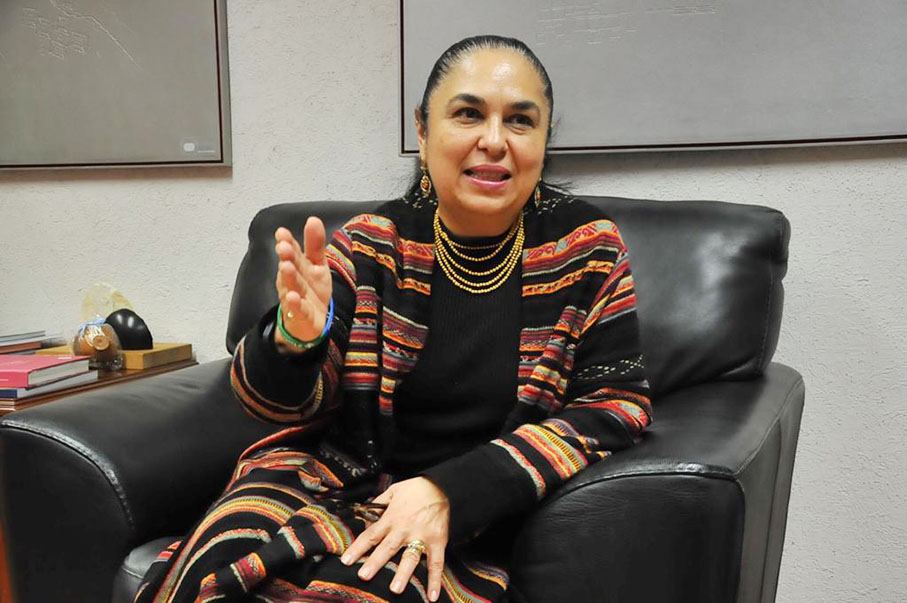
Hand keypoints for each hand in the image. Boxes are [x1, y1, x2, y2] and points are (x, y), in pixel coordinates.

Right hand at [273, 218, 331, 350]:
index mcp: (298, 266)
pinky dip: (295, 304)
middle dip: (286, 257)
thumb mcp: (317, 265)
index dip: (287, 242)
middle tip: (283, 247)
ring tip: (286, 267)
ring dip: (288, 277)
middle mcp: (293, 281)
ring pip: (291, 287)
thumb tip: (313, 219)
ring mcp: (295, 298)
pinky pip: (298, 310)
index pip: (292, 252)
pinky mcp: (300, 316)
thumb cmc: (311, 290)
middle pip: (290, 268)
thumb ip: (314, 244)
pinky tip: (293, 297)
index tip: (282, 232)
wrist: (309, 323)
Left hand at [340, 477, 449, 601]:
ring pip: (410, 557)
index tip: (346, 560)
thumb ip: (377, 505)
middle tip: (364, 575)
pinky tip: (432, 596)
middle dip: (375, 562)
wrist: (442, 485)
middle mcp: (405, 529)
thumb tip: (365, 520)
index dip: (358, 547)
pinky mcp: (437, 542)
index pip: (371, 534)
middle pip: (387, 548)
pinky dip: (435, 580)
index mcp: (392, 517)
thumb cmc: (415, 489)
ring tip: (395, 589)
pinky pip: (437, 563)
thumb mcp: (393, 491)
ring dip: (403, 574)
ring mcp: (422, 536)